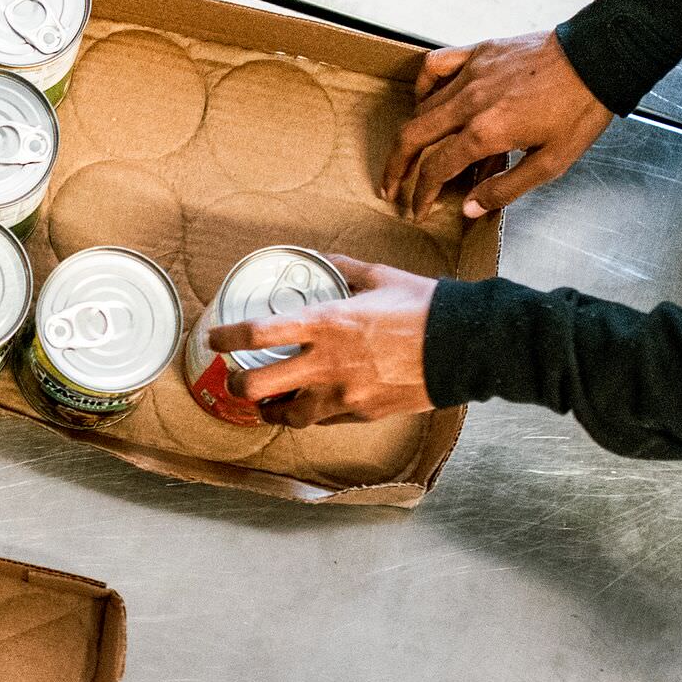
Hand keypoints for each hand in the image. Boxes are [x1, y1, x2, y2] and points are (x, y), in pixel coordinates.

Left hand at [205, 254, 436, 426]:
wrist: (466, 345)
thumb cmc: (425, 307)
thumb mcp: (381, 277)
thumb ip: (345, 270)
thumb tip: (326, 261)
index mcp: (327, 323)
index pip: (258, 332)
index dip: (227, 337)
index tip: (215, 338)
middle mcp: (327, 363)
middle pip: (258, 386)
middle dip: (239, 385)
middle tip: (237, 378)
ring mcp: (344, 394)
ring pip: (288, 416)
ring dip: (272, 411)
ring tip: (267, 405)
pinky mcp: (363, 414)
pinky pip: (326, 421)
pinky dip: (313, 415)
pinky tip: (312, 407)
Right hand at [378, 31, 613, 219]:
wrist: (599, 58)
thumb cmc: (580, 110)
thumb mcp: (551, 163)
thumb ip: (506, 188)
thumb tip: (470, 208)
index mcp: (485, 132)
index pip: (436, 169)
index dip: (422, 194)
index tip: (418, 209)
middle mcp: (469, 102)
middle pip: (413, 137)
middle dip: (396, 167)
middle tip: (390, 187)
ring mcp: (471, 74)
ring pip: (422, 107)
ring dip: (409, 135)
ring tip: (407, 154)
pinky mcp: (478, 53)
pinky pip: (436, 66)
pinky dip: (423, 85)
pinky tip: (426, 99)